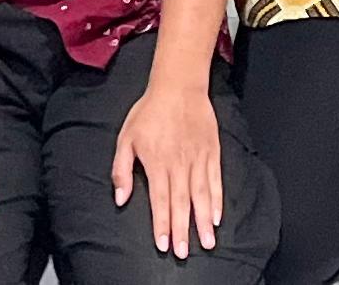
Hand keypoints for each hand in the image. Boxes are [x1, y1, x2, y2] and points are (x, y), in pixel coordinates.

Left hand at [111, 77, 226, 256]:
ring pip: (201, 195)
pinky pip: (216, 180)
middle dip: (183, 230)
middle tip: (184, 252)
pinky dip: (218, 199)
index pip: (160, 200)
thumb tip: (120, 199)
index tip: (163, 244)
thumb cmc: (149, 112)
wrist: (178, 86)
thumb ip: (121, 170)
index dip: (161, 224)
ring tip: (208, 242)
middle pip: (181, 202)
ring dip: (204, 220)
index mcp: (157, 162)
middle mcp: (179, 163)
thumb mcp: (126, 138)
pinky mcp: (212, 152)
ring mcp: (198, 158)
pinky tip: (217, 216)